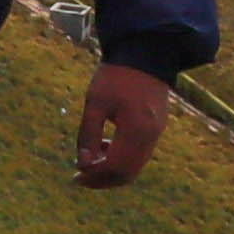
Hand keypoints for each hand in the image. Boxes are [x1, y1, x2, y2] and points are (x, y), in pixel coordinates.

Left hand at [73, 61, 170, 189]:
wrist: (145, 54)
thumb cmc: (116, 76)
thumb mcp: (95, 103)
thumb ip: (88, 134)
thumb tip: (82, 164)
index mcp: (136, 130)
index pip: (116, 168)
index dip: (95, 177)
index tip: (76, 177)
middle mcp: (151, 137)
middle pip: (128, 173)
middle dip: (103, 179)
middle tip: (81, 177)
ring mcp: (157, 133)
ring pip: (135, 167)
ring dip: (112, 170)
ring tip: (90, 160)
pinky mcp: (157, 128)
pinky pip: (140, 155)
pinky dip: (122, 159)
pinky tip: (106, 146)